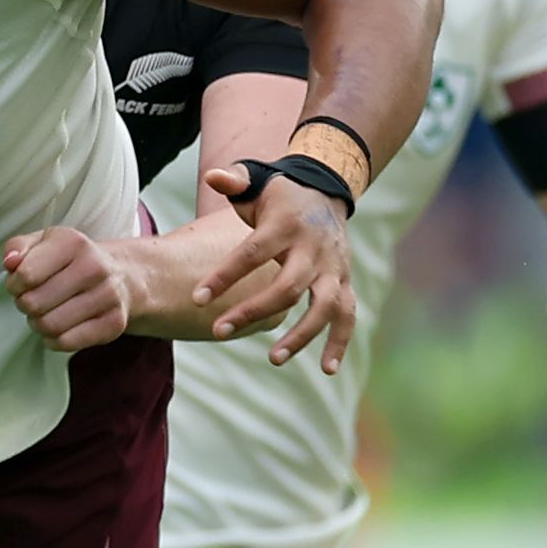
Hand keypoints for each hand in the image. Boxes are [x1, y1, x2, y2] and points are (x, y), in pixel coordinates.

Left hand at [3, 225, 129, 352]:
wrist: (122, 277)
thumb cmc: (72, 260)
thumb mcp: (44, 242)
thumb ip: (18, 247)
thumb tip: (10, 262)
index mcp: (74, 243)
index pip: (26, 275)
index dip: (14, 285)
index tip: (19, 285)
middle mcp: (95, 267)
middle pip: (34, 303)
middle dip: (24, 305)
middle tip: (31, 301)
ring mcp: (108, 296)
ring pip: (50, 326)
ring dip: (37, 324)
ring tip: (43, 314)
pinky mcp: (114, 323)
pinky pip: (67, 343)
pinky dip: (54, 340)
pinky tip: (58, 328)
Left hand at [193, 166, 356, 370]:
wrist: (326, 191)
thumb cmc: (279, 193)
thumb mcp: (257, 180)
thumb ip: (234, 179)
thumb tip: (214, 177)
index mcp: (286, 225)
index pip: (253, 252)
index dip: (225, 275)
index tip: (198, 299)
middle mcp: (313, 249)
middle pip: (288, 286)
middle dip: (254, 311)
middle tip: (219, 332)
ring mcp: (333, 269)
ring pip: (324, 307)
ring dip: (301, 335)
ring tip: (273, 360)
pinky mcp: (344, 283)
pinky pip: (348, 316)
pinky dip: (340, 343)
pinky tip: (327, 370)